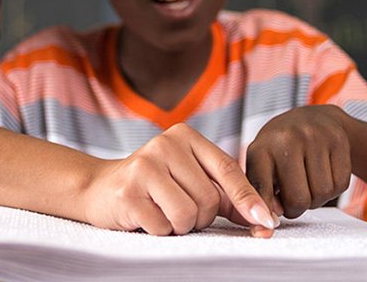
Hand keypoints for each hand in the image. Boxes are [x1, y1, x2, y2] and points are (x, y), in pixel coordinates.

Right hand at [82, 123, 276, 235]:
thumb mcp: (189, 179)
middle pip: (209, 198)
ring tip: (162, 212)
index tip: (266, 222)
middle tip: (178, 208)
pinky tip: (145, 216)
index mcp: (184, 136)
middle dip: (200, 216)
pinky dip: (159, 230)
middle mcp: (164, 144)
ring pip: (188, 215)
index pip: (226, 168)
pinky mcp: (127, 192)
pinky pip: (163, 227)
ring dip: (180, 226)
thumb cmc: (153, 186)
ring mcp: (143, 166)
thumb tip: (263, 218)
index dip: (247, 198)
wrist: (99, 188)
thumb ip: (224, 194)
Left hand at [246, 105, 351, 218]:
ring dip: (316, 199)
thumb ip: (260, 190)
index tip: (269, 224)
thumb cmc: (279, 147)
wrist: (312, 118)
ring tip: (307, 186)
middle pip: (298, 199)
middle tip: (293, 202)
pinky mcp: (337, 140)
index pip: (261, 188)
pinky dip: (332, 189)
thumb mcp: (261, 162)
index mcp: (261, 148)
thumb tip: (270, 219)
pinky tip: (322, 177)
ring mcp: (314, 137)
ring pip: (322, 194)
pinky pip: (340, 184)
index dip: (266, 210)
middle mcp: (286, 139)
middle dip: (297, 209)